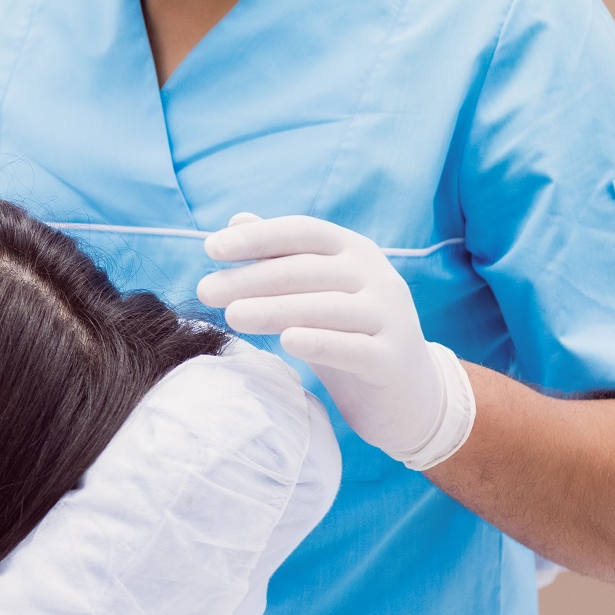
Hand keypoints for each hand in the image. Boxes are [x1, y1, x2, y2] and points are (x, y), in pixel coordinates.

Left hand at [197, 213, 475, 469]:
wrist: (409, 394)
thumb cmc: (350, 333)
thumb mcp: (316, 290)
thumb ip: (281, 256)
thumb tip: (236, 220)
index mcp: (355, 251)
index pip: (303, 233)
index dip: (258, 237)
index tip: (211, 248)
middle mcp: (377, 276)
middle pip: (307, 270)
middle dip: (252, 279)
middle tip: (206, 290)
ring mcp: (390, 316)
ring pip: (326, 307)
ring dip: (275, 309)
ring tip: (231, 316)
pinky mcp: (393, 358)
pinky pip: (353, 347)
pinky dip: (320, 342)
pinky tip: (287, 342)